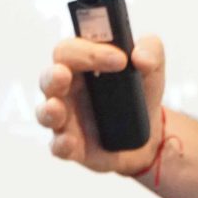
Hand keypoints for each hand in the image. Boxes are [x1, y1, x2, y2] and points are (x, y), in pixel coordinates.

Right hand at [36, 33, 166, 173]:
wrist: (151, 132)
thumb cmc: (140, 92)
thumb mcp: (152, 68)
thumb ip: (150, 51)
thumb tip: (140, 56)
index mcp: (81, 65)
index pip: (70, 50)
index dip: (88, 51)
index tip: (120, 59)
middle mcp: (67, 90)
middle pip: (49, 78)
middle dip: (53, 76)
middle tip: (65, 74)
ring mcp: (66, 119)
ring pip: (45, 113)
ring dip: (48, 110)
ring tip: (56, 107)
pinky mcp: (72, 146)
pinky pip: (58, 146)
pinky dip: (61, 144)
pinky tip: (69, 141)